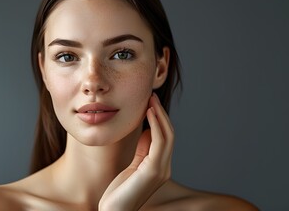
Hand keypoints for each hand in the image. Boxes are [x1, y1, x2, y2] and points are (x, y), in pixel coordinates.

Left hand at [99, 93, 174, 210]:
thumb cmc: (119, 192)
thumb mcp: (132, 166)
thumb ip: (142, 150)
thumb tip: (147, 130)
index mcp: (159, 166)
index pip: (165, 138)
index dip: (159, 119)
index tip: (150, 103)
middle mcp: (164, 168)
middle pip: (169, 134)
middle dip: (161, 113)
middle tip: (152, 96)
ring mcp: (161, 170)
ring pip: (167, 136)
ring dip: (159, 115)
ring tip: (151, 100)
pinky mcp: (154, 171)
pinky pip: (159, 142)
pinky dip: (156, 125)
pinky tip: (148, 113)